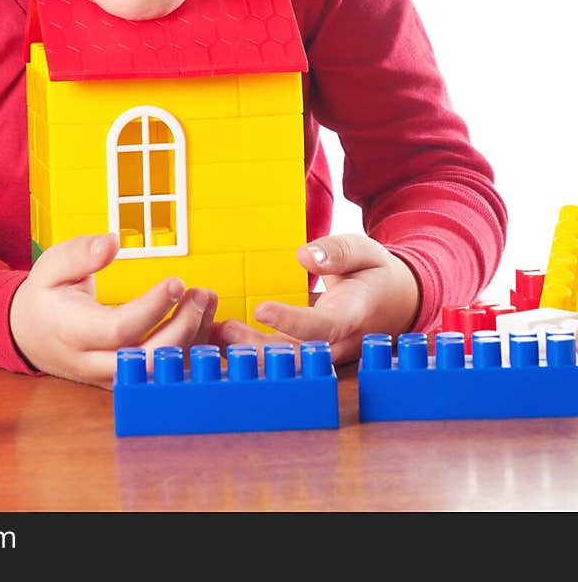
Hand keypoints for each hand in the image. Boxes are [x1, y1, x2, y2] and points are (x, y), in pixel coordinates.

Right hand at [9, 232, 218, 387]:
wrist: (30, 335)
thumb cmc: (45, 297)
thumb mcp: (50, 266)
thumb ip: (80, 254)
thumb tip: (112, 242)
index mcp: (73, 332)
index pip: (119, 329)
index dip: (152, 308)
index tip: (176, 281)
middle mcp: (94, 362)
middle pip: (146, 360)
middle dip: (181, 329)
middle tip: (198, 293)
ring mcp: (111, 376)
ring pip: (160, 371)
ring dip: (192, 339)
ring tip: (205, 300)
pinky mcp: (127, 379)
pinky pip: (163, 372)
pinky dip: (190, 350)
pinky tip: (205, 321)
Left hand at [213, 233, 420, 366]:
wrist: (395, 303)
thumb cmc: (376, 274)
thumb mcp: (366, 251)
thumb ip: (338, 251)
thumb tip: (304, 256)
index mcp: (354, 316)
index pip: (323, 326)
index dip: (292, 322)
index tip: (261, 308)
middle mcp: (337, 342)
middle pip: (298, 355)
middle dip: (259, 348)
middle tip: (224, 329)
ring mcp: (323, 351)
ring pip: (285, 360)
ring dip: (249, 350)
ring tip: (215, 332)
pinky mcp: (309, 351)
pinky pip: (281, 354)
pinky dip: (251, 347)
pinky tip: (221, 336)